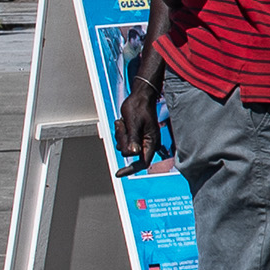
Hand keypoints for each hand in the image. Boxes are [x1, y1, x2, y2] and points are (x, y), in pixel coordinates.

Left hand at [112, 47, 167, 168]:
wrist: (141, 96)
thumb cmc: (139, 107)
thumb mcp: (133, 123)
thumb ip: (133, 139)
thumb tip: (132, 153)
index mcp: (151, 141)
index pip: (142, 162)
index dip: (130, 169)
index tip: (118, 173)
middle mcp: (148, 143)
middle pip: (130, 153)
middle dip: (123, 142)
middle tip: (122, 127)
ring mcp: (142, 139)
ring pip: (125, 147)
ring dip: (121, 136)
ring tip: (124, 122)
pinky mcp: (136, 136)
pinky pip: (124, 141)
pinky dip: (121, 133)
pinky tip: (123, 123)